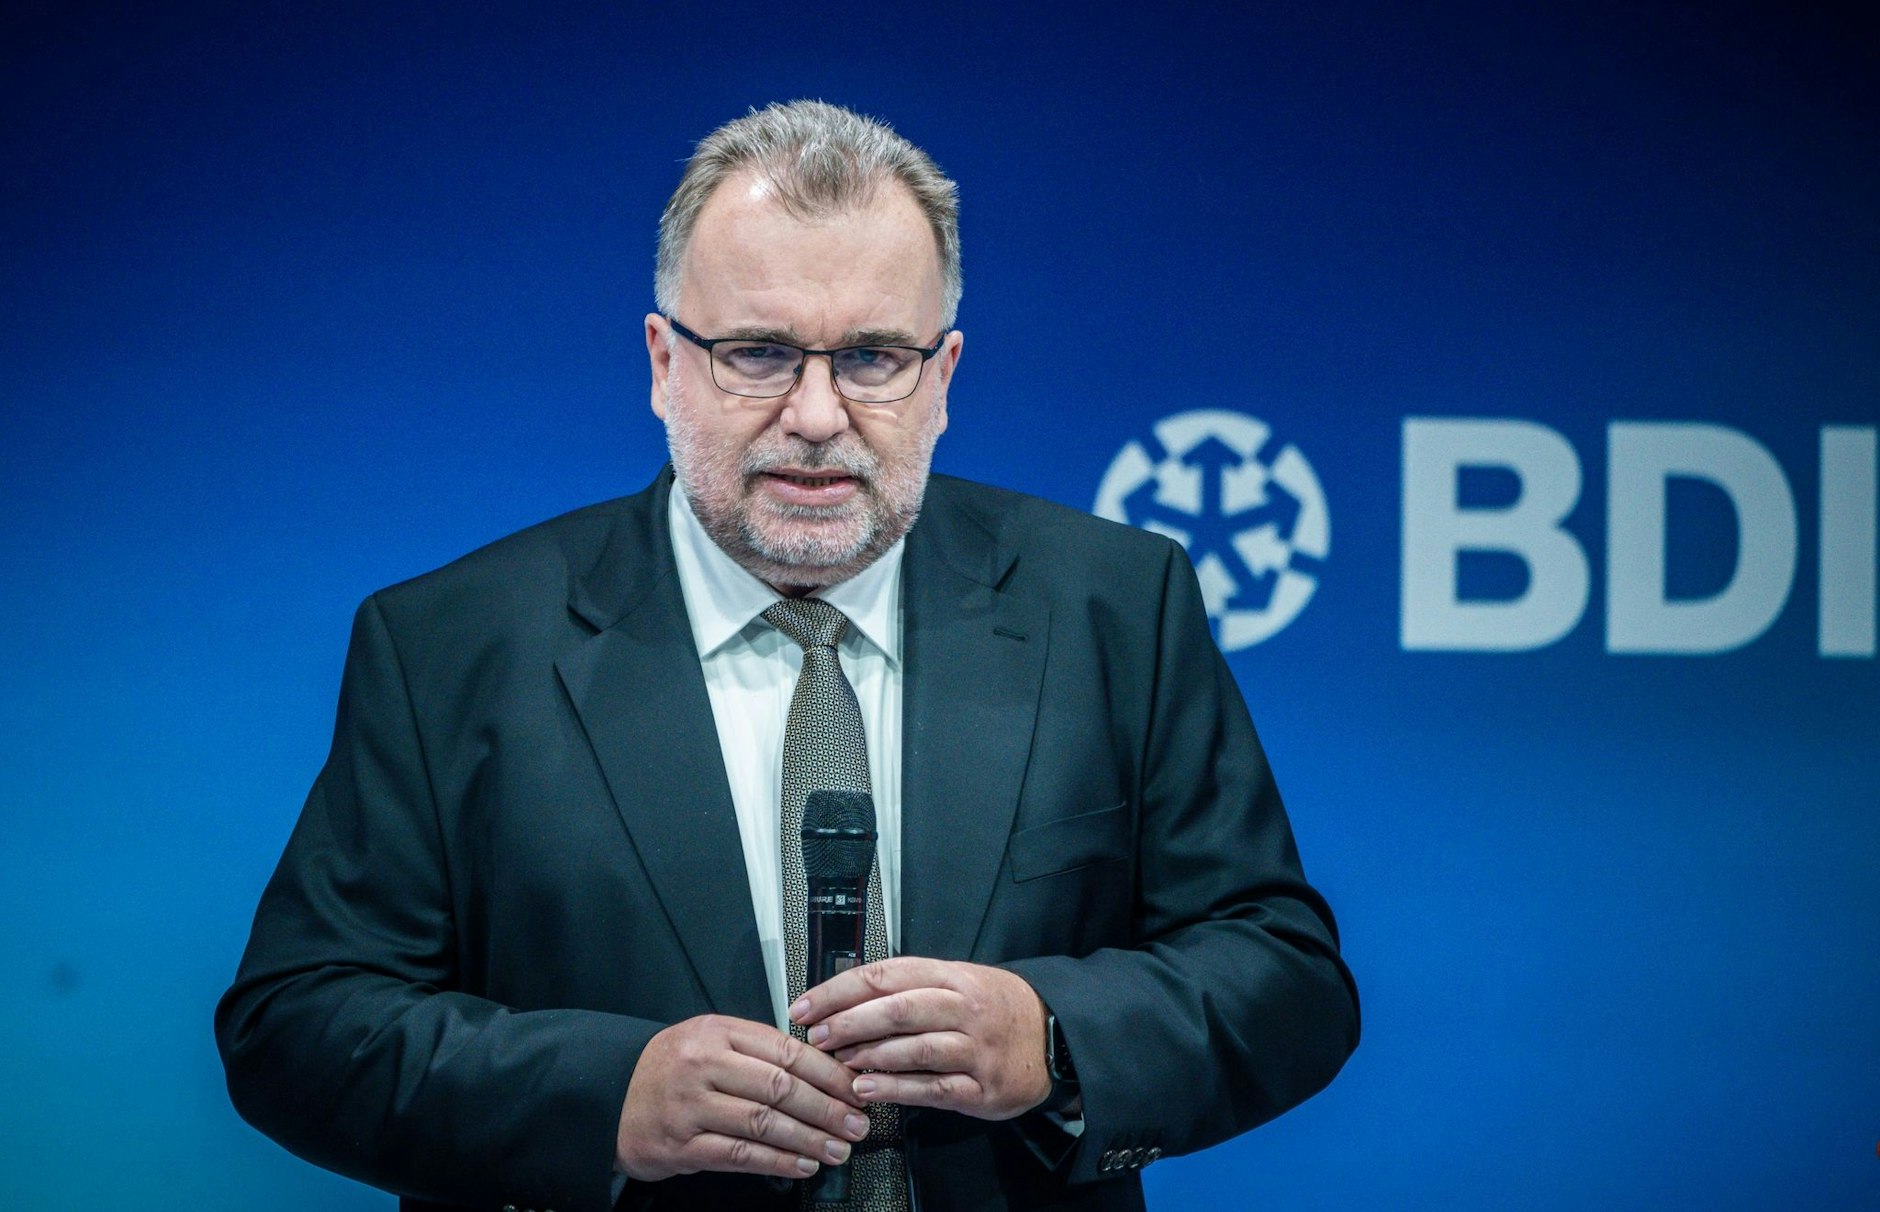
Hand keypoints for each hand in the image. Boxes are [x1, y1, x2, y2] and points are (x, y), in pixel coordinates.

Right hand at [616, 1014, 871, 1181]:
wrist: (610, 1096)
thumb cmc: (670, 1068)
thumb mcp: (709, 1039)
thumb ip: (757, 1049)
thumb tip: (822, 1070)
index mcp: (718, 1031)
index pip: (787, 1050)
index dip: (829, 1073)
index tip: (856, 1089)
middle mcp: (704, 1064)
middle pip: (780, 1087)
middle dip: (827, 1109)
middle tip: (857, 1124)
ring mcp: (691, 1106)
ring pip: (764, 1123)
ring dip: (808, 1139)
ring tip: (837, 1149)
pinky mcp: (681, 1145)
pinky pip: (739, 1155)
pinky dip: (776, 1162)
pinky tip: (801, 1164)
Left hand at [790, 958, 1051, 1121]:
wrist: (1053, 1035)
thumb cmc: (994, 1008)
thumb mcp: (957, 980)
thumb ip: (908, 987)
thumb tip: (845, 999)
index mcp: (950, 975)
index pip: (885, 974)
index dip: (839, 991)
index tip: (806, 1005)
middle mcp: (963, 1007)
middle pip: (898, 1009)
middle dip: (848, 1022)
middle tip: (816, 1036)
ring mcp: (976, 1048)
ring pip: (916, 1048)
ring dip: (869, 1056)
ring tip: (836, 1063)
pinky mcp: (983, 1086)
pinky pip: (935, 1088)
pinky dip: (898, 1089)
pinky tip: (868, 1090)